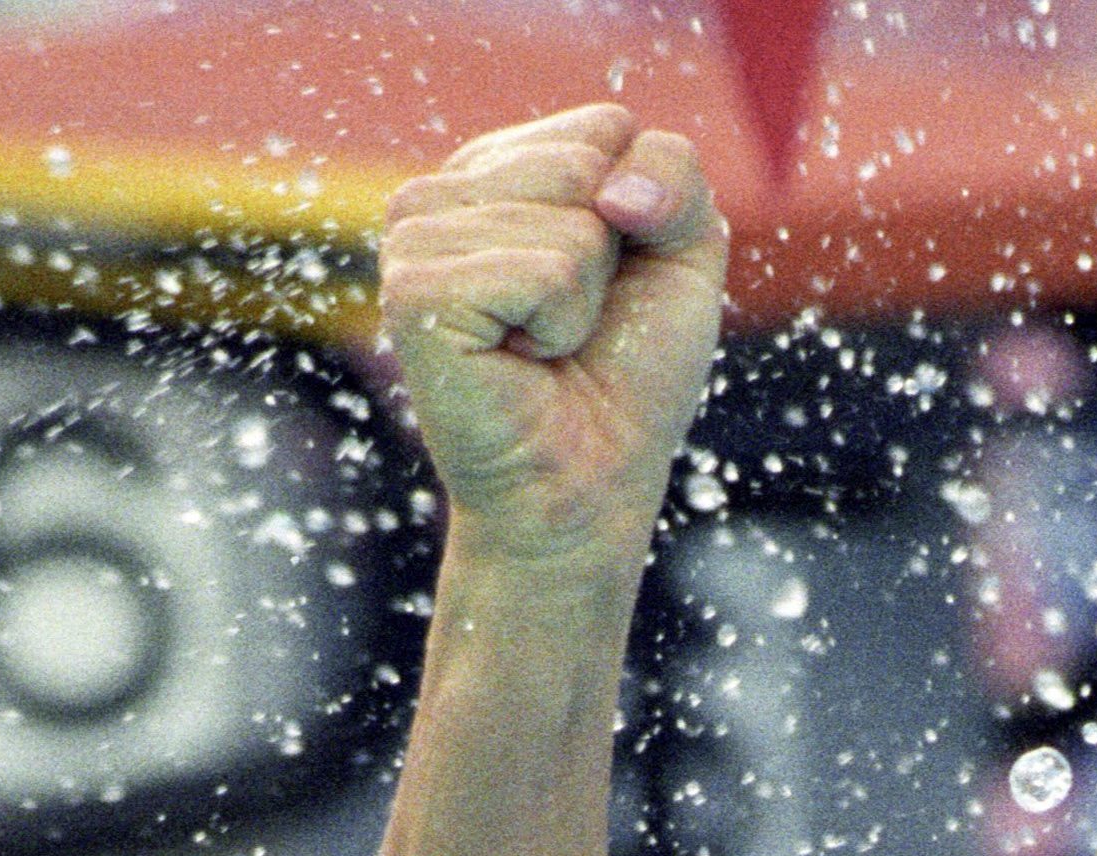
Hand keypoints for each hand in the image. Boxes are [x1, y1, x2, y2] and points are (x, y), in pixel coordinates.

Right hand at [379, 106, 727, 580]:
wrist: (590, 487)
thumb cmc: (626, 380)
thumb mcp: (682, 256)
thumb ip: (676, 172)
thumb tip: (614, 190)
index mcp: (495, 170)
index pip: (604, 127)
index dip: (642, 215)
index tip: (606, 287)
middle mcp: (443, 191)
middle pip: (586, 163)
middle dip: (612, 258)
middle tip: (573, 327)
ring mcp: (416, 236)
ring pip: (568, 217)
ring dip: (584, 300)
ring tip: (545, 347)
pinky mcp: (415, 289)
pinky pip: (544, 270)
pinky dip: (559, 326)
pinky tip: (522, 360)